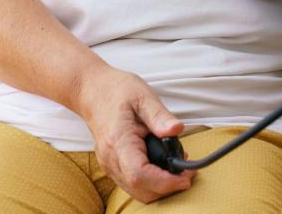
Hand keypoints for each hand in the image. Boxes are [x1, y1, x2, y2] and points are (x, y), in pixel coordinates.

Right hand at [77, 66, 195, 202]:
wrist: (93, 91)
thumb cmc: (117, 91)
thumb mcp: (143, 96)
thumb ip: (160, 115)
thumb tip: (177, 129)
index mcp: (118, 140)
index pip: (140, 174)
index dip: (164, 181)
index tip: (185, 175)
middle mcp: (111, 158)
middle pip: (140, 190)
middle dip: (167, 187)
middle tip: (188, 172)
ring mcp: (109, 165)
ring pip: (137, 191)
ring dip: (160, 186)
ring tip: (178, 166)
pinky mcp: (112, 165)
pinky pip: (132, 183)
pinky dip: (151, 180)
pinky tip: (163, 164)